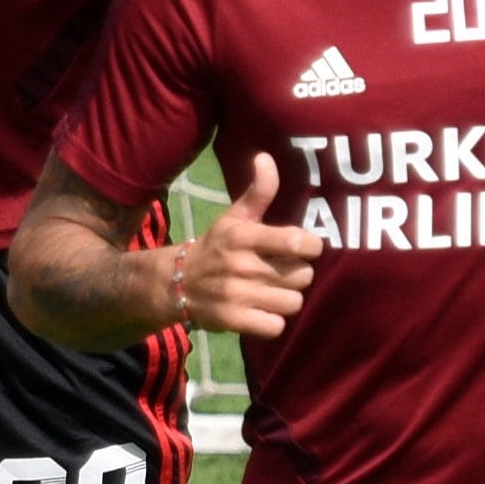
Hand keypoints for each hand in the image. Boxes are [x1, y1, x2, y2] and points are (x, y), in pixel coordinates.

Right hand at [173, 151, 320, 339]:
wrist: (174, 283)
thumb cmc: (217, 247)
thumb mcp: (235, 218)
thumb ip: (258, 191)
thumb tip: (265, 157)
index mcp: (243, 236)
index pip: (297, 241)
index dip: (310, 247)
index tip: (303, 248)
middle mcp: (241, 265)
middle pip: (302, 276)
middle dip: (297, 275)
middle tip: (283, 273)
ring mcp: (236, 295)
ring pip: (293, 302)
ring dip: (287, 300)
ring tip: (272, 293)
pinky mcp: (232, 321)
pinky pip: (275, 326)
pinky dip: (272, 322)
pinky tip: (262, 312)